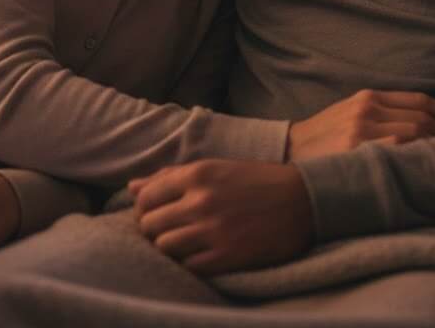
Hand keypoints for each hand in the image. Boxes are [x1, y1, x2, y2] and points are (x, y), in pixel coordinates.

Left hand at [129, 160, 313, 275]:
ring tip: (183, 243)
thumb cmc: (256, 180)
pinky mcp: (226, 256)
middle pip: (149, 225)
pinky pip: (187, 267)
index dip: (144, 208)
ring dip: (168, 248)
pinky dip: (187, 263)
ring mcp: (213, 231)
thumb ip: (171, 176)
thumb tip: (132, 187)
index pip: (146, 197)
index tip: (155, 212)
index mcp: (197, 174)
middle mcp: (200, 201)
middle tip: (168, 230)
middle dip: (153, 229)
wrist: (303, 199)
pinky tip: (199, 255)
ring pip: (164, 247)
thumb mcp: (214, 167)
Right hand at [287, 89, 434, 159]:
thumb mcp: (350, 111)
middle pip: (423, 118)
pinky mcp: (357, 154)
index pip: (420, 101)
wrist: (288, 152)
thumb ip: (382, 111)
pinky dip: (422, 160)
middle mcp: (368, 110)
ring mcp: (363, 133)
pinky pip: (399, 155)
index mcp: (368, 97)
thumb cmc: (323, 136)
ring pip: (416, 135)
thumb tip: (425, 121)